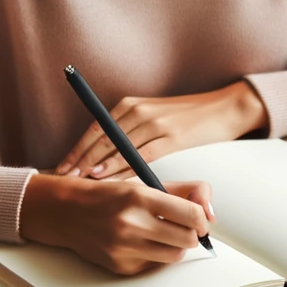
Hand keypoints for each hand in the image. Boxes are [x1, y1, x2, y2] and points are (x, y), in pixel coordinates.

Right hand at [19, 174, 215, 274]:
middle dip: (191, 235)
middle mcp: (131, 223)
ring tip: (163, 235)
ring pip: (174, 256)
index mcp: (140, 196)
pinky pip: (153, 265)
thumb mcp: (144, 183)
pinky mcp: (119, 265)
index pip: (192, 214)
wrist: (66, 211)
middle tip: (184, 228)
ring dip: (175, 247)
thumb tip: (210, 213)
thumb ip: (182, 192)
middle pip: (187, 240)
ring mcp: (124, 247)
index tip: (200, 221)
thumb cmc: (110, 196)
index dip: (202, 220)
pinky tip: (139, 243)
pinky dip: (153, 255)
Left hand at [56, 81, 268, 178]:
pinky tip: (107, 178)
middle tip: (61, 178)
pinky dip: (120, 168)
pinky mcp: (171, 138)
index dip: (77, 149)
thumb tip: (106, 155)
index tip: (62, 166)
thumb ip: (131, 130)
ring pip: (116, 148)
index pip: (95, 128)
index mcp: (131, 105)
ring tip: (77, 182)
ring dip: (94, 166)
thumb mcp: (154, 117)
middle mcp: (138, 111)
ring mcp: (154, 124)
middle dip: (79, 160)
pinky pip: (139, 156)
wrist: (225, 107)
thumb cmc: (188, 116)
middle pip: (100, 139)